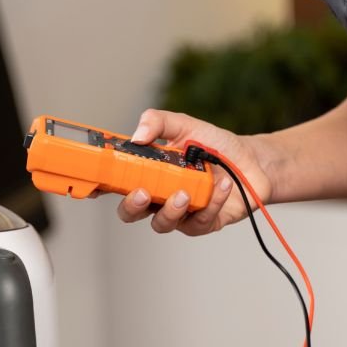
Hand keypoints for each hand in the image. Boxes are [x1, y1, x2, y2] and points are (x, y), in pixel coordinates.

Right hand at [115, 109, 273, 235]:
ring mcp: (181, 213)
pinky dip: (211, 202)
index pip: (118, 184)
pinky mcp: (204, 223)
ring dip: (171, 209)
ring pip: (163, 223)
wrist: (252, 161)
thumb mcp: (186, 125)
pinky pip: (199, 222)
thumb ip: (158, 123)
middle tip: (142, 192)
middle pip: (132, 213)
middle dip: (132, 206)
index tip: (94, 186)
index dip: (101, 187)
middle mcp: (160, 196)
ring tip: (186, 192)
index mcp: (149, 173)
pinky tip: (221, 185)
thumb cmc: (216, 145)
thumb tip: (137, 135)